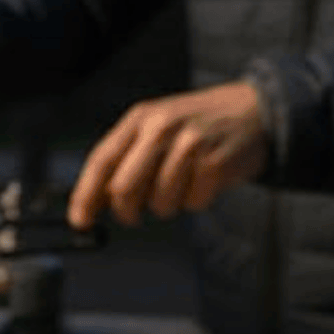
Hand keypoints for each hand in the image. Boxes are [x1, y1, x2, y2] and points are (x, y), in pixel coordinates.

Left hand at [67, 80, 268, 228]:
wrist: (255, 111)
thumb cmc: (196, 126)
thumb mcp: (156, 128)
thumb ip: (125, 159)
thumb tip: (94, 203)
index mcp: (141, 118)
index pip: (101, 160)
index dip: (85, 196)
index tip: (79, 221)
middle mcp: (162, 127)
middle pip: (124, 189)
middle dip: (126, 212)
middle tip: (134, 215)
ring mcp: (190, 144)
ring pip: (159, 203)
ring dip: (167, 205)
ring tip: (182, 182)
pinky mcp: (216, 163)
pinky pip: (192, 204)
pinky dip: (195, 200)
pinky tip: (205, 179)